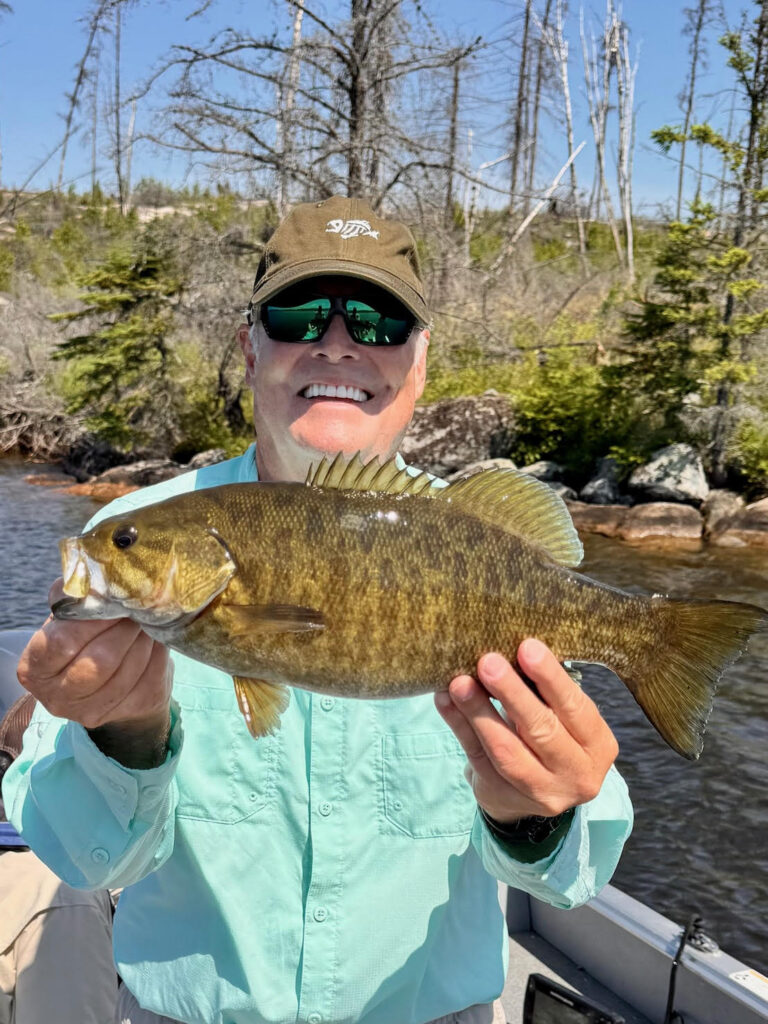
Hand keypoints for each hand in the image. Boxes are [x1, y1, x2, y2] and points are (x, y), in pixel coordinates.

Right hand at [17, 579, 171, 736]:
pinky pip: (150, 677)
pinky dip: (157, 652)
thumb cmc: (84, 641)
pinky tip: (155, 639)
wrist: (109, 680)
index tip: (111, 600)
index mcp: (35, 669)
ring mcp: (93, 711)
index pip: (61, 642)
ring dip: (143, 638)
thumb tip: (93, 580)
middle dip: (122, 629)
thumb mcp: (68, 621)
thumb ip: (75, 602)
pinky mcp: (128, 711)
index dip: (90, 620)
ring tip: (146, 620)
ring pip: (128, 670)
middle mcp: (58, 697)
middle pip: (99, 661)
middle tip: (135, 608)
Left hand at [434, 638, 618, 823]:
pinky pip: (478, 756)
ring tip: (459, 683)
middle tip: (488, 662)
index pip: (576, 708)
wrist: (529, 796)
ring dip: (479, 711)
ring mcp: (540, 792)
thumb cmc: (549, 736)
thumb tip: (507, 646)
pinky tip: (445, 700)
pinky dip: (459, 725)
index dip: (550, 678)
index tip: (526, 648)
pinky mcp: (503, 795)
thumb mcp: (561, 717)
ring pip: (506, 750)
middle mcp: (577, 774)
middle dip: (512, 694)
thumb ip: (543, 691)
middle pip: (542, 731)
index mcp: (597, 745)